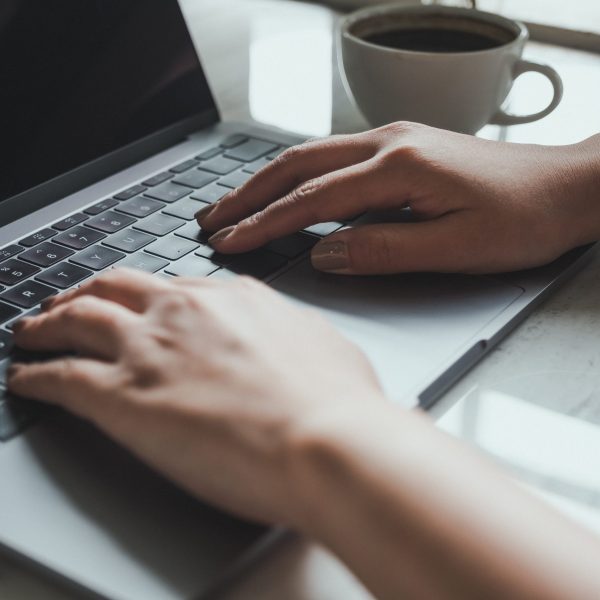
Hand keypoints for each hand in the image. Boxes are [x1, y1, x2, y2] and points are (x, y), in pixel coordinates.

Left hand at [7, 269, 383, 526]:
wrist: (325, 439)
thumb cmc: (336, 401)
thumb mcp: (323, 345)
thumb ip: (292, 333)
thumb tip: (288, 336)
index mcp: (234, 300)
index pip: (176, 287)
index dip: (150, 296)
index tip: (140, 304)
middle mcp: (186, 312)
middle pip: (117, 287)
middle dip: (88, 292)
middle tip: (71, 302)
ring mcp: (150, 348)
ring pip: (77, 319)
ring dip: (48, 324)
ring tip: (33, 332)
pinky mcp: (122, 396)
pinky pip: (60, 377)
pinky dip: (35, 374)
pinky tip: (26, 379)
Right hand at [197, 123, 599, 274]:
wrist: (565, 186)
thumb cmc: (520, 219)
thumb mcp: (454, 249)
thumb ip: (383, 251)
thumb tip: (325, 253)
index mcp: (398, 168)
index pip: (311, 201)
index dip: (264, 224)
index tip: (229, 243)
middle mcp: (388, 143)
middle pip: (297, 166)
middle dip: (248, 194)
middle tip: (210, 219)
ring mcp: (393, 139)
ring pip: (310, 156)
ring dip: (266, 180)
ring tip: (233, 204)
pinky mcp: (401, 147)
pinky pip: (333, 157)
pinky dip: (297, 176)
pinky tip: (284, 189)